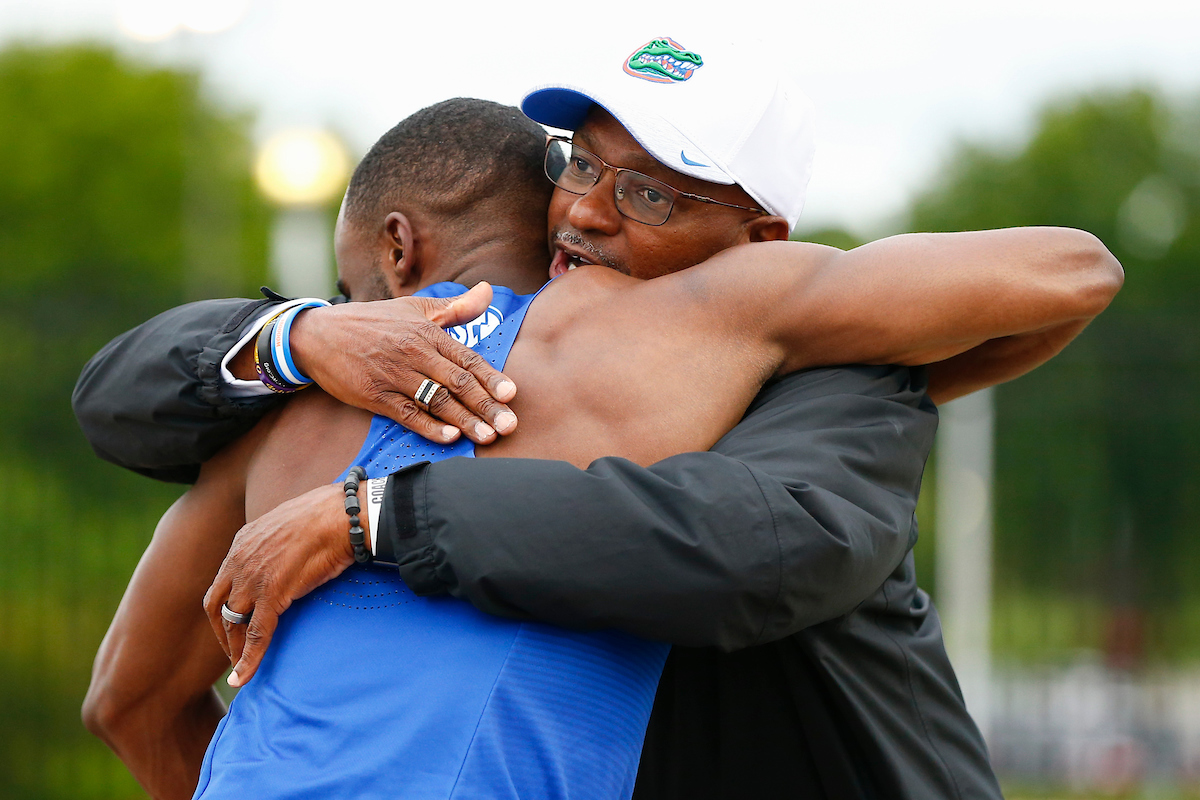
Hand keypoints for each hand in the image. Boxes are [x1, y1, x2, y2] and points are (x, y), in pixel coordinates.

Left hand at [203, 484, 351, 686]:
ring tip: (240, 668)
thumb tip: (289, 548)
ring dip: (234, 649)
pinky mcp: (272, 596)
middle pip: (217, 605)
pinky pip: (256, 635)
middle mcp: (239, 561)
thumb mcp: (290, 522)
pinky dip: (247, 660)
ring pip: (233, 623)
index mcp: (243, 542)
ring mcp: (253, 580)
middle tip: (233, 649)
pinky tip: (243, 679)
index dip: (225, 606)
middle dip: (222, 631)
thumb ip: (279, 540)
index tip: (235, 621)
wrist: (343, 516)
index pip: (223, 582)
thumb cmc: (328, 515)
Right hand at [290, 282, 517, 444]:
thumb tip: (488, 291)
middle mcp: (414, 353)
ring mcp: (394, 375)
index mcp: (427, 333)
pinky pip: (406, 413)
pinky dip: (428, 426)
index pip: (467, 357)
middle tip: (509, 426)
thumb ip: (455, 308)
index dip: (491, 377)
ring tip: (486, 437)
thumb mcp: (414, 308)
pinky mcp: (374, 395)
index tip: (512, 394)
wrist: (318, 334)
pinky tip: (449, 437)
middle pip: (457, 382)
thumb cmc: (373, 321)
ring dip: (464, 420)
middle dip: (486, 406)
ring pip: (436, 400)